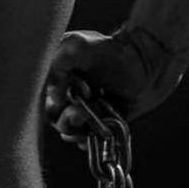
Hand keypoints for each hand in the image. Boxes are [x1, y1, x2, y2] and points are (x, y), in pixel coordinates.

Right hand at [43, 27, 178, 143]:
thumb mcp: (77, 46)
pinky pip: (88, 141)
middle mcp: (67, 95)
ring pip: (71, 132)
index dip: (53, 102)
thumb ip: (58, 66)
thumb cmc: (111, 50)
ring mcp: (83, 111)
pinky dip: (92, 139)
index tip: (70, 95)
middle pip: (55, 119)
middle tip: (83, 111)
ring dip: (82, 127)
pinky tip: (103, 126)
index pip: (42, 99)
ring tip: (99, 111)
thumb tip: (54, 98)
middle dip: (69, 119)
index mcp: (57, 78)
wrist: (147, 64)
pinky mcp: (100, 125)